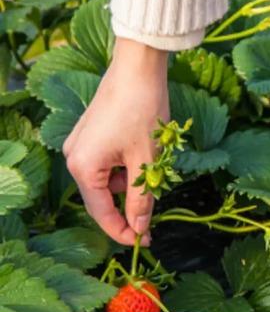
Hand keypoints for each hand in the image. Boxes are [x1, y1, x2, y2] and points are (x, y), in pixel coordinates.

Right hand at [63, 38, 168, 245]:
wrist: (138, 69)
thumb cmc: (142, 112)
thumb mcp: (147, 161)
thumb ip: (142, 199)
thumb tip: (141, 228)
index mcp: (83, 167)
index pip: (101, 213)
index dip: (123, 232)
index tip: (145, 242)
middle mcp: (74, 157)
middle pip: (102, 198)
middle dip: (128, 207)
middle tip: (154, 220)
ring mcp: (80, 146)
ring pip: (107, 182)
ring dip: (130, 184)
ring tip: (154, 168)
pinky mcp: (90, 136)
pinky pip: (107, 165)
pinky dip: (126, 169)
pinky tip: (143, 154)